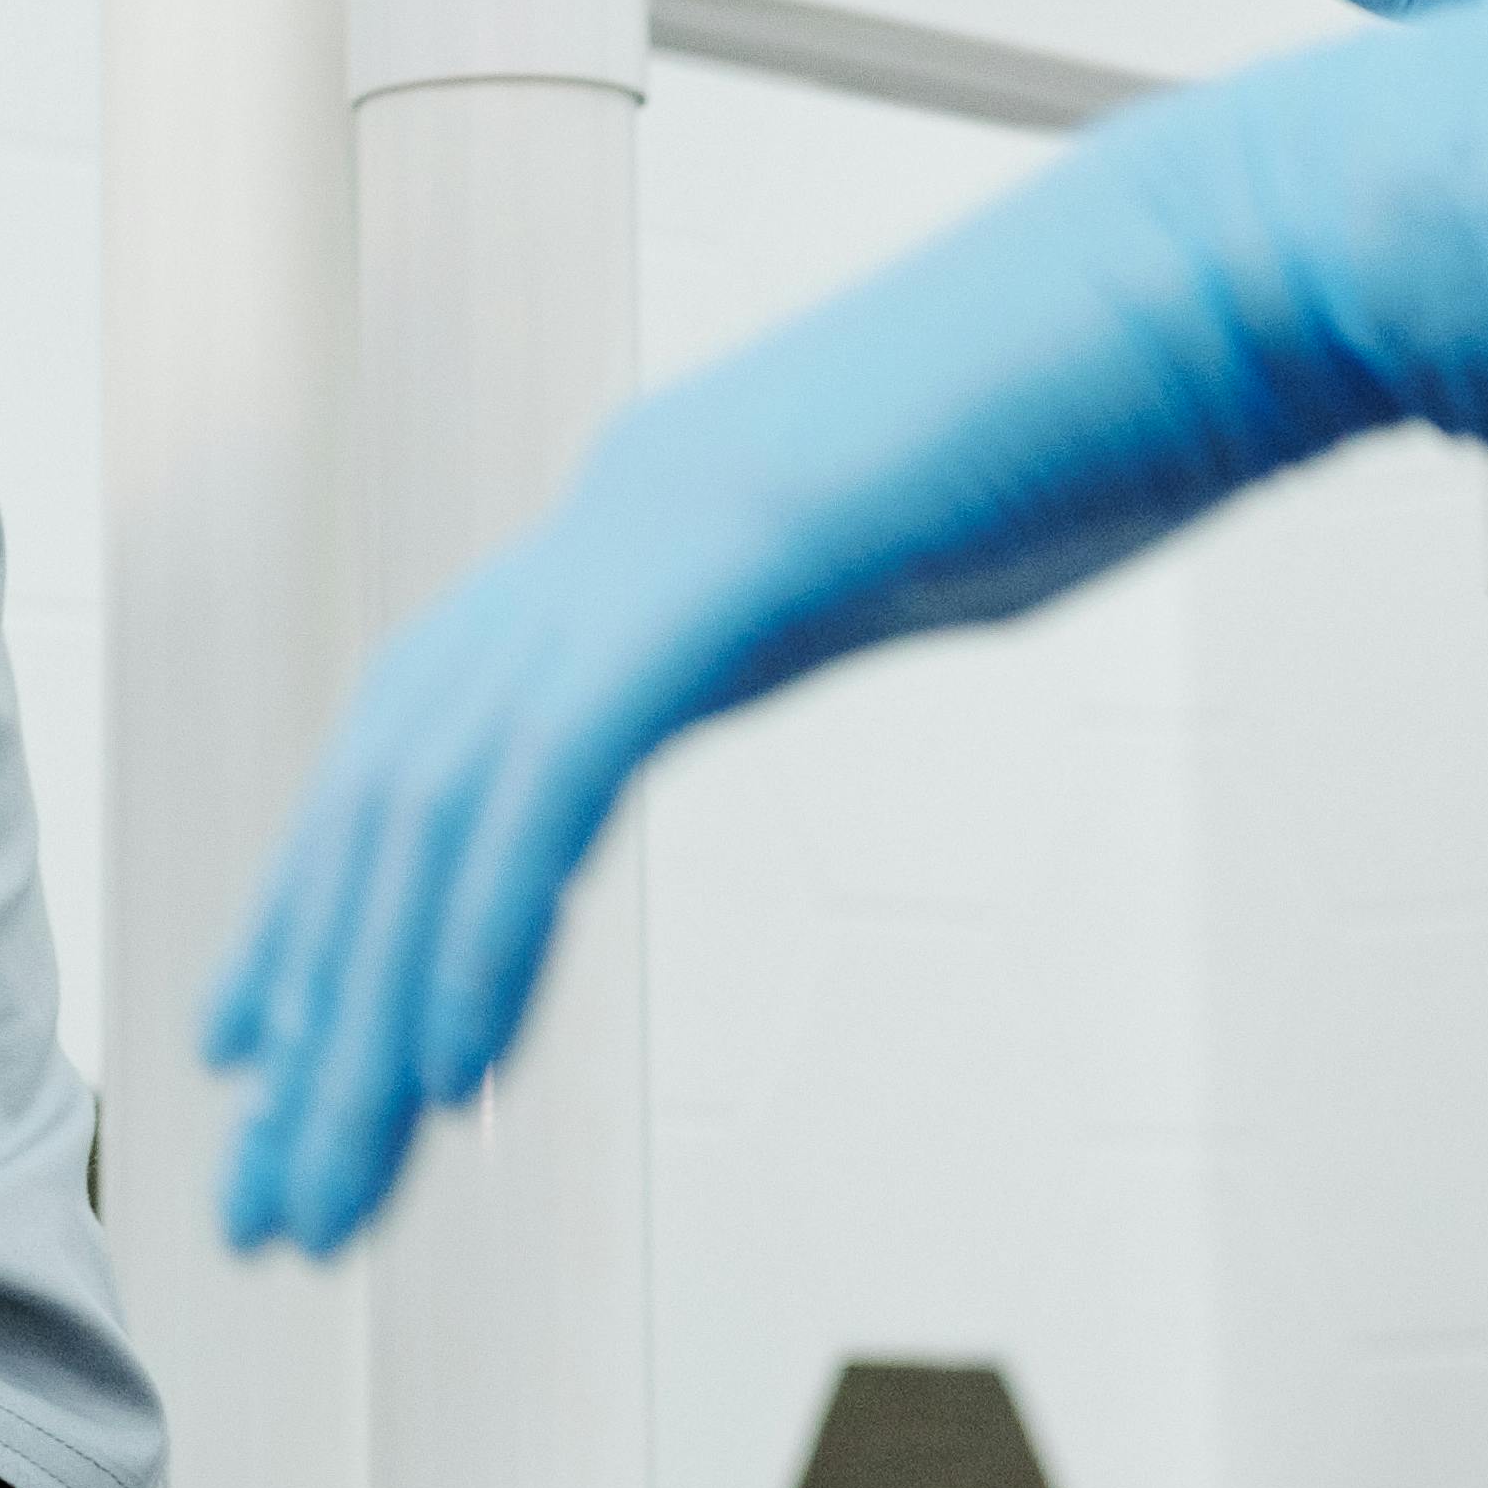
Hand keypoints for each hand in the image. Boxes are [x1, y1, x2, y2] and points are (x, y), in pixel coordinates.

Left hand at [203, 0, 1487, 1258]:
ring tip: (320, 1200)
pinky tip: (447, 1076)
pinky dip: (485, 929)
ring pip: (436, 806)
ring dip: (367, 1023)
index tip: (273, 1042)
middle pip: (389, 796)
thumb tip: (819, 592)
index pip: (423, 734)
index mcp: (642, 526)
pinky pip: (557, 773)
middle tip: (268, 1209)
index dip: (331, 894)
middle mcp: (606, 524)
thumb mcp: (919, 523)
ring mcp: (655, 528)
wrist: (1219, 278)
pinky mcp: (729, 553)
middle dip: (315, 1010)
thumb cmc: (1111, 401)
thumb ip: (829, 572)